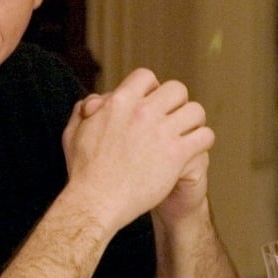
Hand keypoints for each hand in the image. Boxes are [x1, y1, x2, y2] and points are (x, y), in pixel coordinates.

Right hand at [60, 69, 214, 229]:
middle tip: (172, 119)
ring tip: (186, 134)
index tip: (150, 104)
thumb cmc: (83, 171)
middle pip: (177, 89)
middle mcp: (142, 112)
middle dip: (176, 102)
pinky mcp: (176, 154)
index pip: (146, 77)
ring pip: (196, 110)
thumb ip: (84, 112)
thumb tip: (94, 102)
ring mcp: (161, 132)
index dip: (151, 89)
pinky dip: (202, 141)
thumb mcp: (73, 134)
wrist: (96, 201)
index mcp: (118, 103)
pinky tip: (191, 150)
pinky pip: (204, 136)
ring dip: (192, 121)